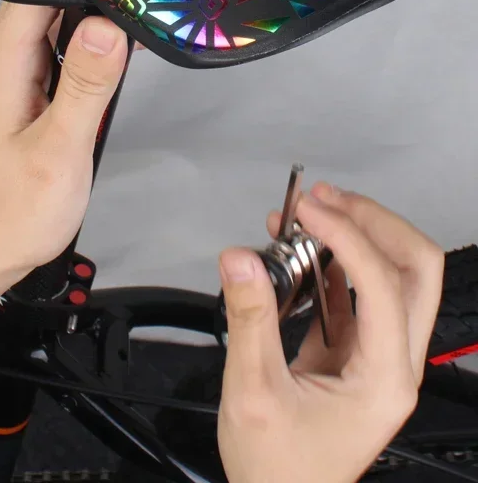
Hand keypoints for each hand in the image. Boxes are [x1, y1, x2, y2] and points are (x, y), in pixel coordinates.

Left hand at [0, 0, 129, 280]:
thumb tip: (108, 24)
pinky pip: (58, 58)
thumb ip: (85, 87)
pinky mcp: (28, 101)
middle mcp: (5, 64)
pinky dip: (89, 48)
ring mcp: (16, 82)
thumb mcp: (58, 151)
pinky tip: (122, 50)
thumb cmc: (12, 212)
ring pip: (53, 27)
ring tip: (142, 0)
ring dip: (92, 13)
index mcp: (3, 66)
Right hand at [217, 184, 443, 482]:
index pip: (383, 286)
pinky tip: (300, 246)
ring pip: (392, 276)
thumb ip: (248, 320)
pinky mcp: (352, 350)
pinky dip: (332, 260)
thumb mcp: (252, 393)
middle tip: (325, 201)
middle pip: (415, 271)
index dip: (347, 237)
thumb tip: (241, 259)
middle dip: (374, 223)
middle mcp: (393, 362)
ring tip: (309, 212)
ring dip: (355, 234)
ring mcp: (376, 354)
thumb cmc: (277, 468)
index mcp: (383, 378)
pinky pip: (355, 292)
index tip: (306, 211)